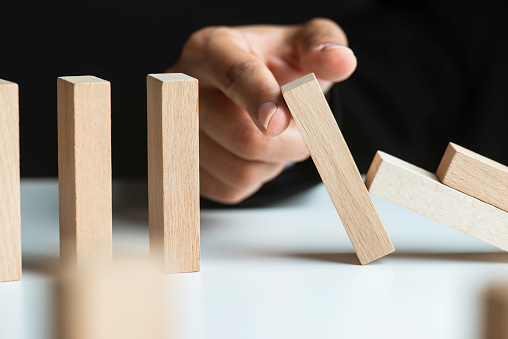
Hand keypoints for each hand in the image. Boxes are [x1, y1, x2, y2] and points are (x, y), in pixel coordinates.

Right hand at [166, 18, 356, 203]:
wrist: (247, 91)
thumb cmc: (271, 67)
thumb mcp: (301, 45)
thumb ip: (322, 44)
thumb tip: (341, 61)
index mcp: (212, 49)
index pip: (234, 76)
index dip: (260, 99)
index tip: (280, 121)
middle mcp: (186, 89)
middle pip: (243, 137)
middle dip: (290, 143)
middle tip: (304, 131)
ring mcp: (179, 131)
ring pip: (240, 170)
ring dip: (273, 163)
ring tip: (273, 138)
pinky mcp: (186, 166)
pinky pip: (231, 189)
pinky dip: (255, 178)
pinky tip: (253, 154)